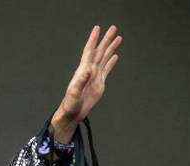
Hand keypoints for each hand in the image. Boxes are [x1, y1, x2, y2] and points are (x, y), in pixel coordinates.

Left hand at [51, 25, 121, 141]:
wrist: (73, 113)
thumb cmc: (70, 104)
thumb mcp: (74, 93)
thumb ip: (81, 81)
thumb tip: (88, 70)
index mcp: (83, 70)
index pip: (89, 51)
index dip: (93, 40)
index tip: (97, 28)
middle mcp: (89, 71)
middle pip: (99, 51)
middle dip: (106, 39)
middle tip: (113, 28)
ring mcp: (95, 76)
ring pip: (104, 58)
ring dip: (110, 48)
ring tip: (118, 38)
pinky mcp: (99, 83)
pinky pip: (106, 69)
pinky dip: (111, 62)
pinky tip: (115, 55)